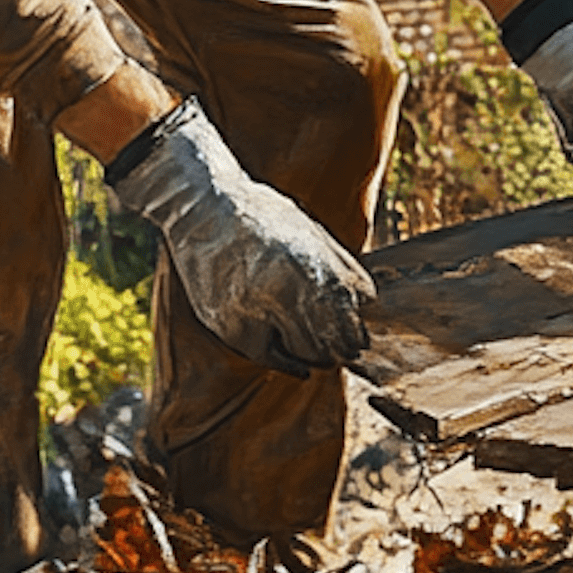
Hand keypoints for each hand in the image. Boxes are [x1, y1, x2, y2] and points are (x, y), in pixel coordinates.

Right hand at [106, 102, 372, 374]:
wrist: (203, 209)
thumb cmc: (264, 220)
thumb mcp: (313, 235)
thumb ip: (343, 271)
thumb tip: (368, 305)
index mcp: (313, 269)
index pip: (347, 325)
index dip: (356, 339)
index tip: (358, 342)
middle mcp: (285, 293)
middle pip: (327, 346)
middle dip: (339, 351)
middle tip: (343, 352)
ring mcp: (254, 312)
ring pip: (299, 355)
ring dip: (313, 357)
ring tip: (317, 351)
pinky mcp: (229, 326)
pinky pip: (267, 357)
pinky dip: (285, 362)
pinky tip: (295, 362)